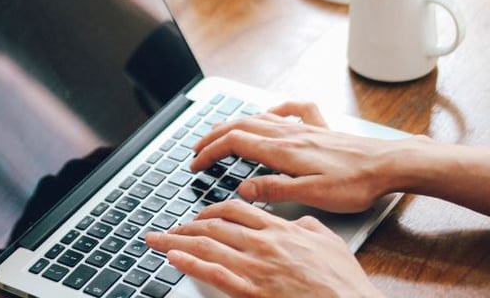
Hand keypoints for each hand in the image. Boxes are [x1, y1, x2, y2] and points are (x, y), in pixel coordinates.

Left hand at [146, 200, 383, 297]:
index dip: (211, 209)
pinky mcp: (250, 291)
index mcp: (279, 229)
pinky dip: (190, 264)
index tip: (199, 215)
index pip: (235, 209)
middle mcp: (262, 243)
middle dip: (185, 225)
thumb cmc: (341, 280)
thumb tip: (294, 219)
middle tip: (168, 227)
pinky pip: (213, 273)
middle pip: (213, 226)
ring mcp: (254, 267)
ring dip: (177, 241)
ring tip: (157, 239)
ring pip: (207, 246)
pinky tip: (173, 259)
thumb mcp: (328, 240)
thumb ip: (306, 225)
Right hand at [191, 102, 407, 212]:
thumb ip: (275, 189)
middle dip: (213, 136)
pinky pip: (292, 110)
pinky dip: (275, 108)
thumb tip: (243, 188)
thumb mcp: (313, 195)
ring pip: (259, 117)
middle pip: (240, 125)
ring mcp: (304, 128)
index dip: (210, 152)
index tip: (195, 164)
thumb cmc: (355, 182)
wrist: (389, 164)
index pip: (234, 144)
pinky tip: (270, 112)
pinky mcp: (319, 128)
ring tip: (219, 131)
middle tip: (196, 149)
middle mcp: (289, 134)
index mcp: (283, 151)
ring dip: (234, 123)